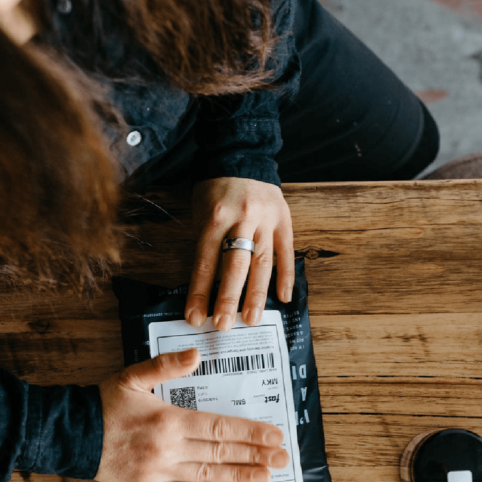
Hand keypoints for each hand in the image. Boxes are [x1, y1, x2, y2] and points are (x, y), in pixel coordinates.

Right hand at [95, 348, 289, 481]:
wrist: (70, 433)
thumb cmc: (104, 402)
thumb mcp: (133, 376)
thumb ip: (166, 366)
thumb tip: (196, 354)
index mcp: (169, 419)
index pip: (220, 427)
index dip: (250, 432)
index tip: (275, 435)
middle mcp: (169, 448)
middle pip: (221, 453)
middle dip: (256, 455)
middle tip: (283, 458)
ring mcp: (159, 471)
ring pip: (208, 476)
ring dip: (240, 476)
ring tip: (266, 476)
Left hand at [185, 177, 293, 330]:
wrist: (243, 156)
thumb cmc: (216, 189)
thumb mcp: (201, 211)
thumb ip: (205, 244)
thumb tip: (205, 286)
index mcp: (215, 218)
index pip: (205, 262)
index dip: (200, 292)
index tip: (195, 317)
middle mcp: (242, 220)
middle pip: (236, 265)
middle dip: (229, 298)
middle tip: (224, 324)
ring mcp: (266, 221)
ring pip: (262, 262)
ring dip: (257, 294)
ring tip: (252, 319)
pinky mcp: (284, 221)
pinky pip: (286, 253)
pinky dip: (286, 276)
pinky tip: (284, 298)